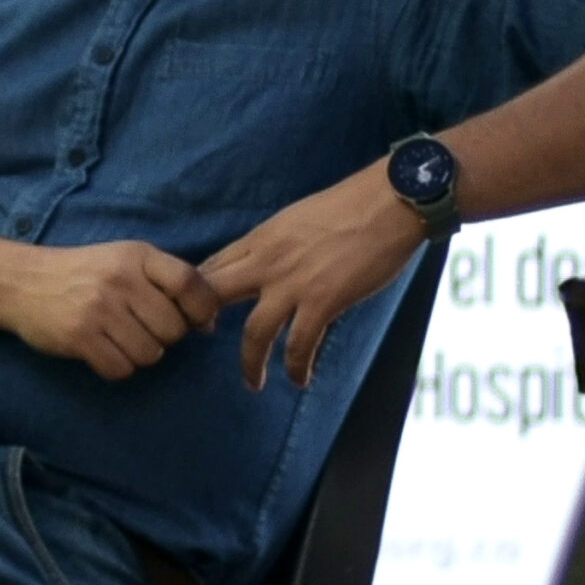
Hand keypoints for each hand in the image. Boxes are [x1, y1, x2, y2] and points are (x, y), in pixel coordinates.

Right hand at [0, 241, 221, 381]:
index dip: (203, 310)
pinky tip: (101, 350)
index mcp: (136, 256)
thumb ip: (167, 282)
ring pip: (150, 354)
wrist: (21, 281)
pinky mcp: (79, 336)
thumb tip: (209, 323)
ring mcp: (98, 308)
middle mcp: (119, 279)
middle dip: (164, 337)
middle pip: (173, 329)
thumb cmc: (83, 273)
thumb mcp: (124, 261)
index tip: (196, 322)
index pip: (191, 284)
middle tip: (140, 328)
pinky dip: (116, 366)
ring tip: (118, 337)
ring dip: (139, 354)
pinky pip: (121, 368)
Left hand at [200, 168, 427, 390]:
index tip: (195, 310)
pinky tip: (300, 379)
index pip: (211, 267)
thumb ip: (274, 244)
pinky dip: (297, 367)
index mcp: (259, 238)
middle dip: (202, 322)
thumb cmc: (350, 205)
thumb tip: (264, 263)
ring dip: (251, 363)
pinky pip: (301, 345)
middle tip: (205, 340)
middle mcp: (267, 261)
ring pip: (254, 333)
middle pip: (215, 297)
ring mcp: (293, 284)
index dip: (197, 292)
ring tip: (253, 383)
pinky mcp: (323, 302)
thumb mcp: (295, 218)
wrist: (390, 202)